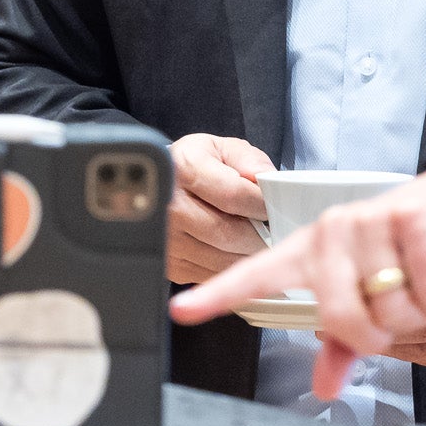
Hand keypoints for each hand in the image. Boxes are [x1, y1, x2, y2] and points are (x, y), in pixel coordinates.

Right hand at [165, 132, 277, 284]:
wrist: (154, 187)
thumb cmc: (191, 169)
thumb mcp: (219, 149)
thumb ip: (248, 160)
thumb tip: (266, 178)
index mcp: (184, 169)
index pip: (234, 196)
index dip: (261, 205)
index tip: (271, 208)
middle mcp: (170, 206)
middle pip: (229, 233)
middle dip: (259, 235)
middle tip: (270, 231)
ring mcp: (167, 240)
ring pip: (223, 260)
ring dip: (247, 255)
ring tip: (254, 241)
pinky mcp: (170, 265)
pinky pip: (213, 276)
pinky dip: (231, 268)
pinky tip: (234, 253)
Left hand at [169, 152, 425, 402]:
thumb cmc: (406, 253)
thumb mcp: (369, 296)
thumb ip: (343, 343)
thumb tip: (325, 389)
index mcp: (310, 252)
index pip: (256, 276)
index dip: (219, 295)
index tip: (182, 310)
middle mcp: (331, 233)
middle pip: (340, 318)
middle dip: (377, 333)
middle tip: (393, 313)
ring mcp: (367, 222)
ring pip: (389, 309)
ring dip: (416, 311)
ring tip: (418, 282)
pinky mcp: (409, 219)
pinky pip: (425, 290)